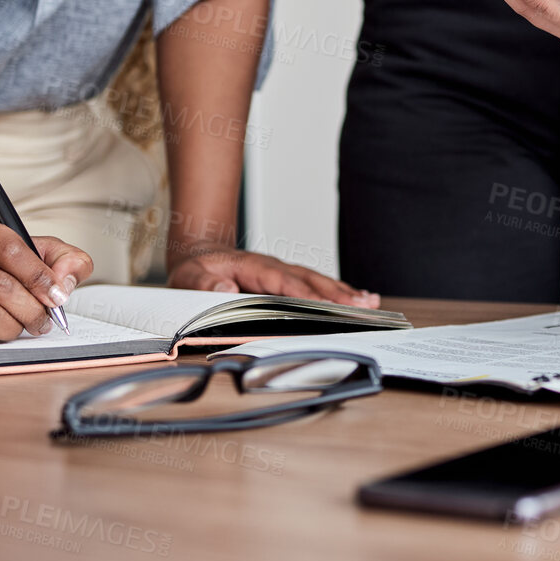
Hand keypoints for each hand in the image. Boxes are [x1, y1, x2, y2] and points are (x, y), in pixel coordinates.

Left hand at [167, 246, 379, 307]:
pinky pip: (315, 285)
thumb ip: (204, 284)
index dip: (307, 296)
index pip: (285, 283)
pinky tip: (357, 298)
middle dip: (338, 294)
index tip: (327, 307)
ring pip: (318, 282)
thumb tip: (224, 290)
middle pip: (311, 281)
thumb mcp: (189, 276)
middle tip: (363, 306)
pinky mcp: (286, 280)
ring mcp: (283, 272)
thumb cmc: (197, 268)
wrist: (198, 253)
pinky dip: (337, 292)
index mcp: (254, 267)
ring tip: (370, 302)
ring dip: (344, 293)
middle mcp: (274, 267)